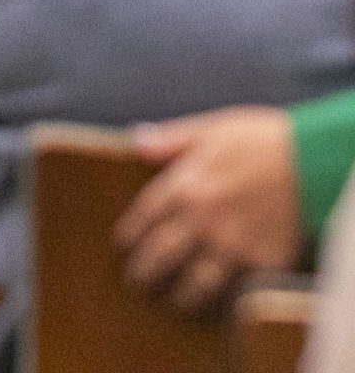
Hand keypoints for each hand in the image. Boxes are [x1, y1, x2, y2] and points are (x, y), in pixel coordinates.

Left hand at [117, 109, 304, 313]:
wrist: (312, 164)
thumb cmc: (261, 140)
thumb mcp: (209, 129)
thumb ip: (170, 140)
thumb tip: (136, 141)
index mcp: (185, 185)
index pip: (144, 218)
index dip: (130, 236)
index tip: (122, 247)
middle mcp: (202, 220)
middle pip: (162, 254)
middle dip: (145, 272)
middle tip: (136, 283)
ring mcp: (232, 247)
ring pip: (196, 282)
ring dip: (180, 295)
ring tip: (171, 303)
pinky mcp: (262, 265)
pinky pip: (237, 290)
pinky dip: (224, 301)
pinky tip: (217, 305)